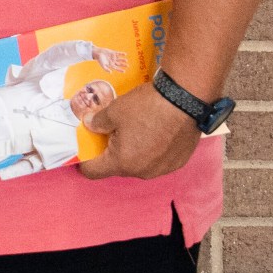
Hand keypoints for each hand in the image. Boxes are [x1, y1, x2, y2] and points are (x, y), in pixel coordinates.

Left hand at [79, 84, 203, 179]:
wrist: (186, 99)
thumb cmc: (146, 107)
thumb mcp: (113, 111)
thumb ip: (97, 122)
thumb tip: (89, 124)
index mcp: (122, 163)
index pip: (94, 172)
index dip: (86, 161)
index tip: (86, 149)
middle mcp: (143, 172)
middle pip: (118, 167)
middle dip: (111, 152)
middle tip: (111, 132)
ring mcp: (163, 169)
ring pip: (139, 164)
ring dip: (134, 152)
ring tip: (136, 130)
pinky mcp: (179, 161)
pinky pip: (158, 160)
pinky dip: (153, 150)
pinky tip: (155, 132)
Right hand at [96, 48, 130, 72]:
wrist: (97, 53)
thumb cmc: (100, 59)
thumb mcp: (102, 65)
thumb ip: (106, 69)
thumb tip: (111, 73)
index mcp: (110, 65)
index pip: (116, 68)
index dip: (120, 70)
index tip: (124, 71)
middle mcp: (113, 61)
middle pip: (119, 64)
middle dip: (123, 65)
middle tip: (127, 66)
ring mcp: (113, 57)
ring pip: (119, 59)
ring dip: (123, 60)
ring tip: (126, 60)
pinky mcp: (113, 53)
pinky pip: (118, 53)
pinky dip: (122, 54)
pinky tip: (125, 54)